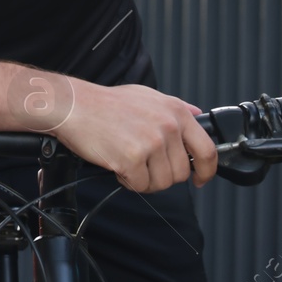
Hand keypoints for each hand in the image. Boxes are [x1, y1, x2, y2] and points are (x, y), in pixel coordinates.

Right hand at [55, 80, 217, 192]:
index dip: (207, 171)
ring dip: (145, 180)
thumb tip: (197, 115)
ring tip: (130, 163)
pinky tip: (119, 166)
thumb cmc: (107, 102)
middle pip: (181, 172)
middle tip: (145, 166)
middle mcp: (168, 127)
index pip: (207, 150)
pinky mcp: (132, 158)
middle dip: (163, 176)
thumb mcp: (148, 96)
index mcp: (176, 112)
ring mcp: (151, 143)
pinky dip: (129, 182)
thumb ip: (176, 107)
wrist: (75, 106)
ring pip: (162, 183)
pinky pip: (140, 185)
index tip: (200, 179)